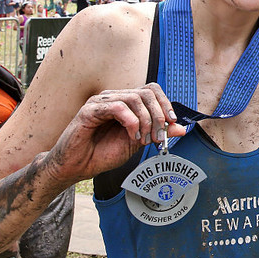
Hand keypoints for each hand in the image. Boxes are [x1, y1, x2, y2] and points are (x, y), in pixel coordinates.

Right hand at [44, 83, 186, 184]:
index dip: (165, 104)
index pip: (151, 90)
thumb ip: (157, 132)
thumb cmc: (102, 153)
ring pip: (134, 98)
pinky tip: (131, 135)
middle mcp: (114, 97)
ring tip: (143, 139)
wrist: (77, 167)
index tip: (172, 122)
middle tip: (158, 137)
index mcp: (125, 102)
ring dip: (145, 121)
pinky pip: (117, 107)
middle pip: (146, 93)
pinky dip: (131, 121)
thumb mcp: (137, 143)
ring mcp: (101, 101)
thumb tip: (181, 128)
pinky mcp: (90, 110)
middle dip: (158, 115)